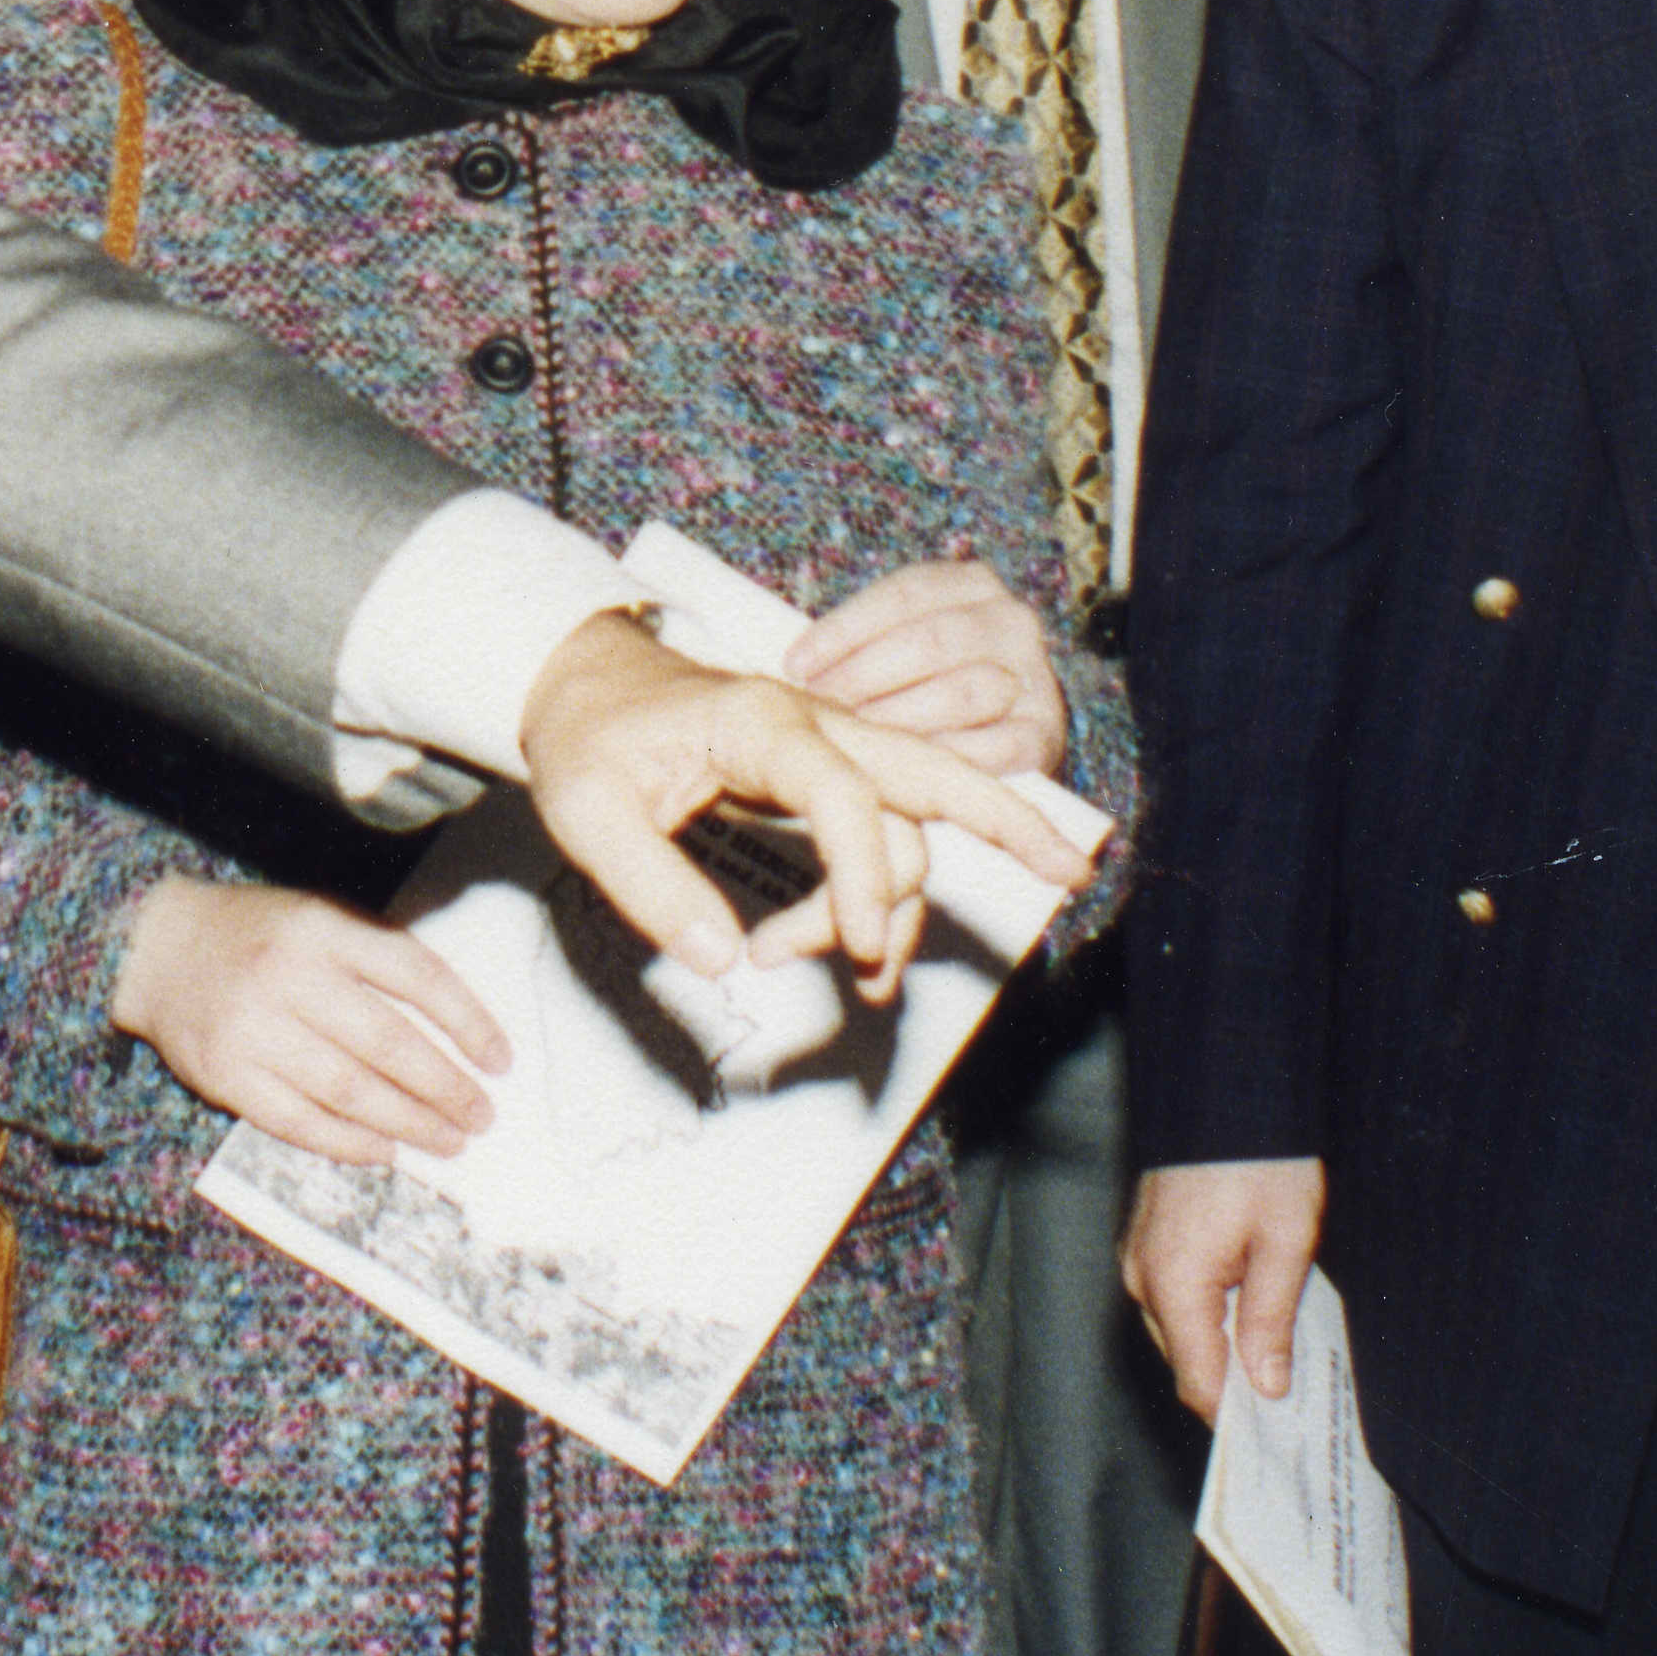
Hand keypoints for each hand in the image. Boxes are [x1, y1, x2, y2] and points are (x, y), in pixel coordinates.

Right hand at [114, 878, 511, 1163]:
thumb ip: (375, 961)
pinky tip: (384, 1151)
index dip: (467, 1021)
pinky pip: (299, 1121)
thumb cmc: (254, 936)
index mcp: (323, 929)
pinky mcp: (226, 1074)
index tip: (500, 1060)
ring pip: (349, 1090)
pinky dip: (348, 1142)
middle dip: (445, 1087)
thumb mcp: (317, 919)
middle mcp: (290, 975)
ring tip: (447, 1142)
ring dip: (408, 1123)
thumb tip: (454, 1033)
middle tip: (481, 1116)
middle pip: (388, 1042)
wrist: (154, 949)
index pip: (416, 974)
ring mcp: (254, 1028)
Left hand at [513, 608, 1088, 996]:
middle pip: (933, 770)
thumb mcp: (585, 810)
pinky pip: (888, 829)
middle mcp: (816, 728)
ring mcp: (829, 751)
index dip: (860, 878)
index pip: (845, 793)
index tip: (850, 952)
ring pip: (910, 821)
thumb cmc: (586, 738)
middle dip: (1008, 818)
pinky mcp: (826, 779)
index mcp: (763, 720)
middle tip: (1071, 870)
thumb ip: (650, 886)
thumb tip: (721, 961)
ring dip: (892, 906)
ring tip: (822, 969)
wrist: (584, 686)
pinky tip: (867, 945)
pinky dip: (892, 892)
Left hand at [785, 558, 1067, 778]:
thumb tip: (796, 665)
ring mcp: (1034, 677)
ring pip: (961, 691)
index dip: (845, 629)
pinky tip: (907, 766)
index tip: (797, 664)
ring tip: (855, 735)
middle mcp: (1012, 620)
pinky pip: (993, 747)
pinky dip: (946, 756)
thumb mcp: (901, 640)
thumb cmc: (927, 680)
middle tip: (820, 705)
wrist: (1001, 730)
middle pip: (930, 640)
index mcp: (973, 583)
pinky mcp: (1044, 734)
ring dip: (898, 717)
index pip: (904, 593)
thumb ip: (862, 642)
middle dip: (864, 675)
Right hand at [1123, 1157, 1325, 1420]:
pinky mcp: (1147, 1240)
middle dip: (1237, 1381)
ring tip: (1280, 1340)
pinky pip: (1176, 1298)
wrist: (1229, 1085)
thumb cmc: (1261, 1159)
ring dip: (1225, 1344)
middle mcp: (1143, 1277)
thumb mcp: (1284, 1243)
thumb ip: (1270, 1320)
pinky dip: (1210, 1312)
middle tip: (1293, 1387)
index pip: (1200, 1384)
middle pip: (1189, 1362)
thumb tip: (1266, 1387)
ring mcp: (1139, 1256)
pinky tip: (1251, 1301)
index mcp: (1174, 1285)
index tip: (1280, 1434)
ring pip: (1182, 1331)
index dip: (1239, 1417)